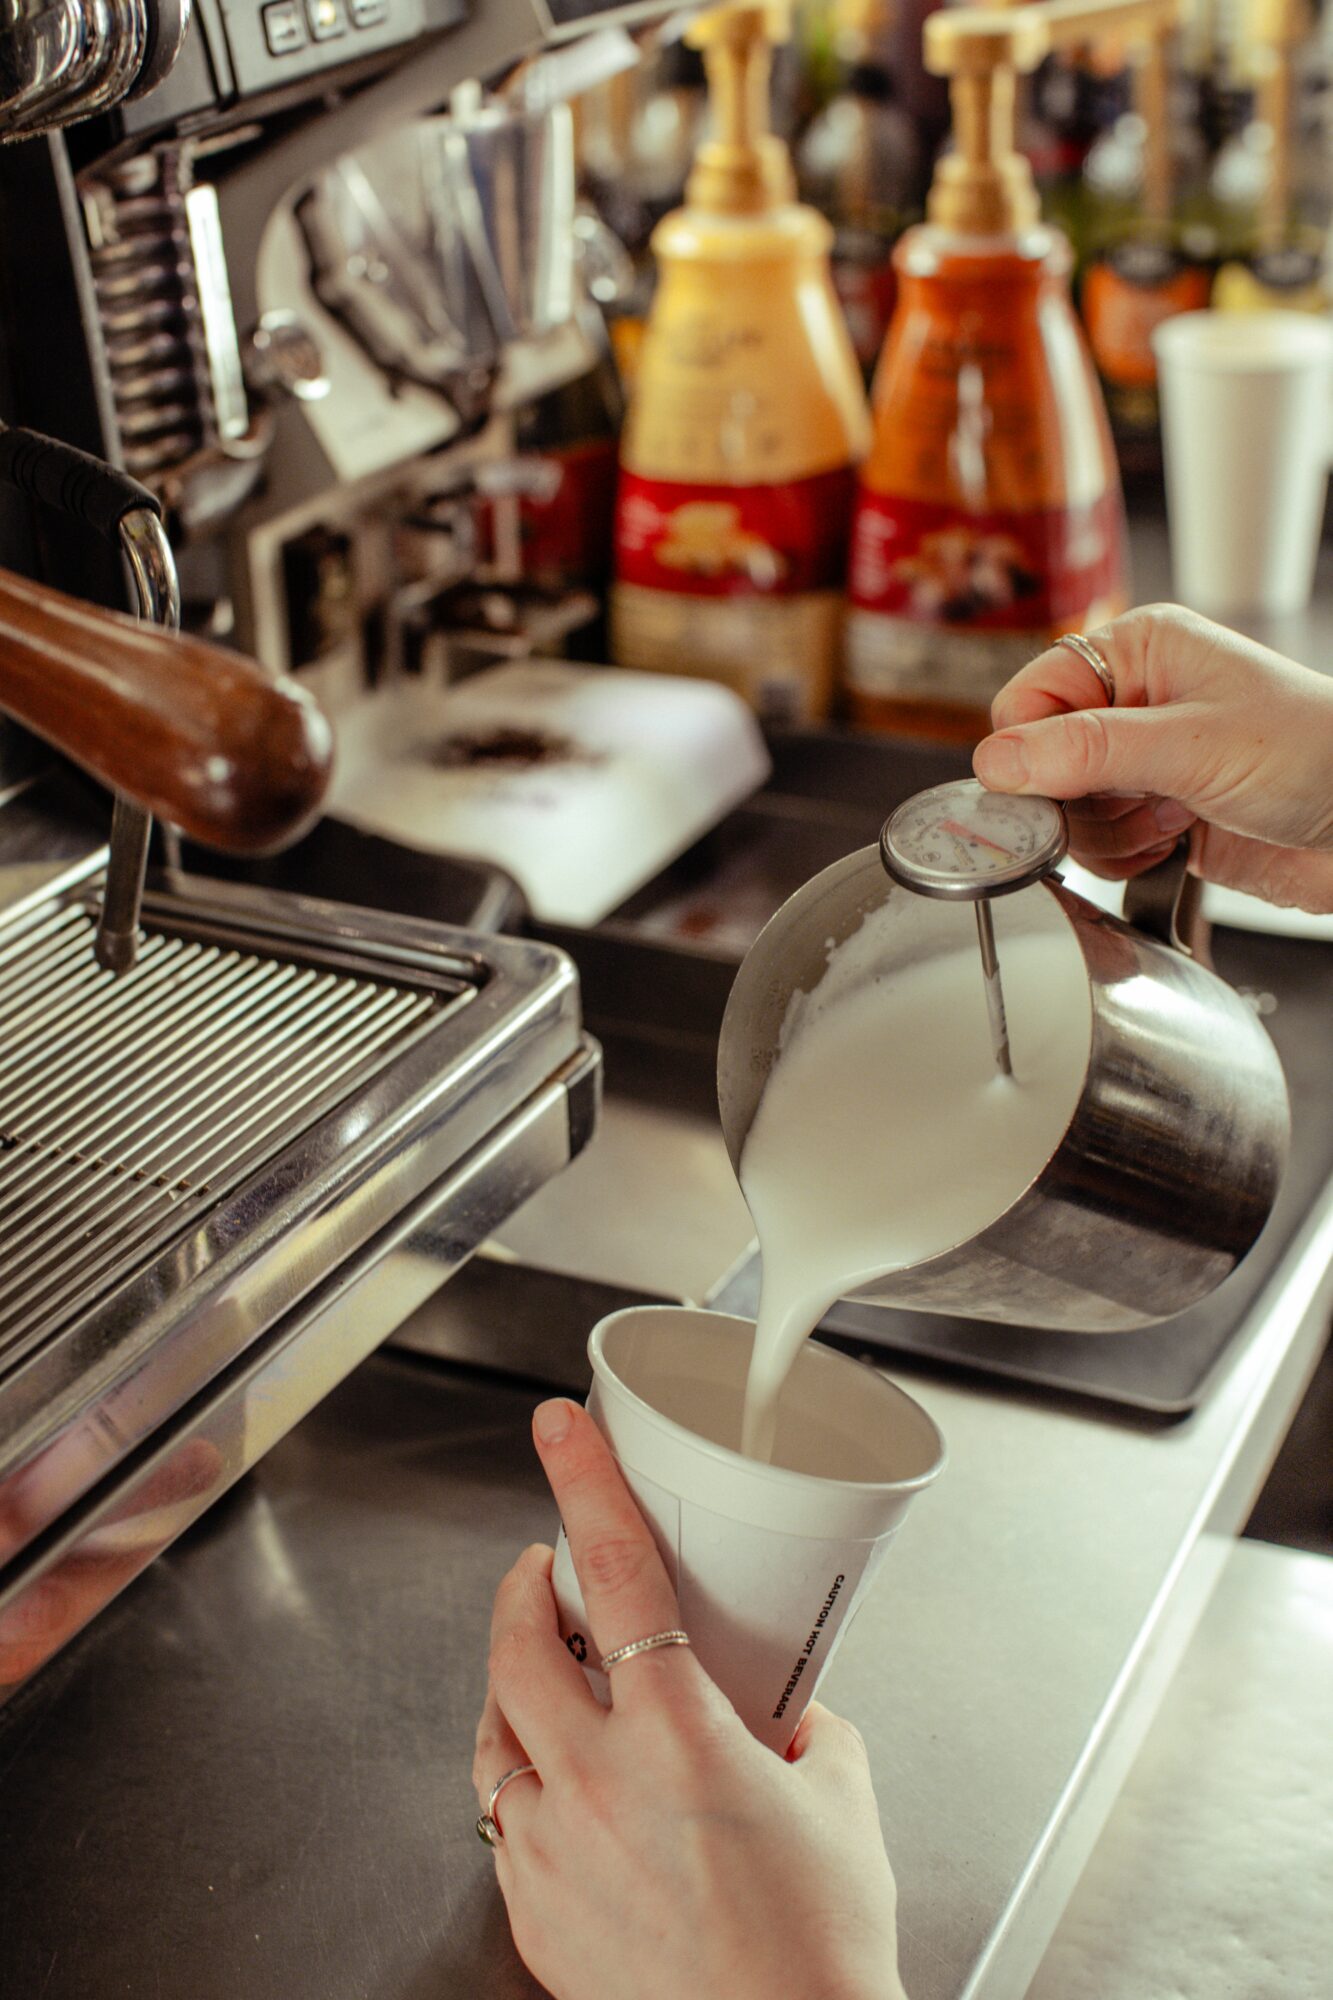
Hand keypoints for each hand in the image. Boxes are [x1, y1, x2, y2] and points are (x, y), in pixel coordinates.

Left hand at [474, 1398, 906, 1999]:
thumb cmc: (819, 1955)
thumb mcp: (842, 1801)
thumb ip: (810, 1731)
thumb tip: (792, 1711)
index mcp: (678, 1735)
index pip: (619, 1573)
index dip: (584, 1485)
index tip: (560, 1433)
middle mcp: (597, 1784)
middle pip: (517, 1644)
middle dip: (524, 1587)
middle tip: (546, 1568)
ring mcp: (551, 1852)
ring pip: (491, 1732)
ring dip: (512, 1686)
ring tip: (545, 1675)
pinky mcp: (534, 1914)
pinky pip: (500, 1820)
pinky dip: (520, 1782)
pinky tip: (557, 1787)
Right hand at [972, 605, 1332, 911]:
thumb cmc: (1317, 754)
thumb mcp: (1192, 743)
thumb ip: (1087, 751)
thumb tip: (997, 761)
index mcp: (1139, 651)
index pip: (1029, 700)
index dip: (1032, 750)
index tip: (1057, 788)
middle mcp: (1136, 701)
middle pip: (1040, 764)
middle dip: (1078, 800)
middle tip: (1132, 803)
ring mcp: (1146, 763)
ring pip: (1066, 813)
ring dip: (1110, 833)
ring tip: (1170, 820)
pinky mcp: (1158, 817)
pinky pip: (1099, 848)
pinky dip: (1126, 858)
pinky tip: (1173, 844)